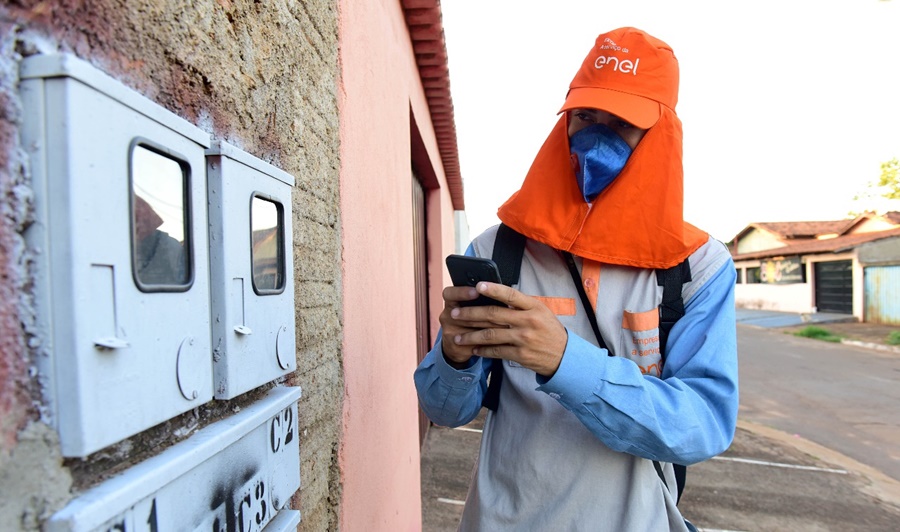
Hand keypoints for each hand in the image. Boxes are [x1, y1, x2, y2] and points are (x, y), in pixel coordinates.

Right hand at [439, 285, 507, 367]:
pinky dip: (490, 341)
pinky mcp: (456, 346)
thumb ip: (480, 299)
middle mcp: (447, 316)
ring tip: (509, 324)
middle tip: (503, 310)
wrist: (456, 345)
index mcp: (450, 302)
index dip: (463, 292)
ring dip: (492, 326)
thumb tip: (501, 293)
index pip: (450, 294)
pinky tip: (502, 339)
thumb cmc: (468, 319)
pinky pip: (475, 343)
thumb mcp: (468, 306)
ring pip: (473, 329)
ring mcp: (450, 332)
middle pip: (465, 313)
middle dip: (486, 312)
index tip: (476, 291)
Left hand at [445, 282, 567, 376]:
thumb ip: (521, 304)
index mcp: (533, 306)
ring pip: (490, 335)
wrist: (564, 356)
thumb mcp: (540, 311)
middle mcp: (528, 321)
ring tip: (457, 336)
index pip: (510, 295)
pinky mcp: (520, 355)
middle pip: (493, 315)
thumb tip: (496, 295)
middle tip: (455, 313)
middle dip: (470, 314)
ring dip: (470, 336)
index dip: (493, 289)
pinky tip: (473, 349)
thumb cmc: (549, 330)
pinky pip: (496, 351)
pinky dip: (482, 350)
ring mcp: (523, 339)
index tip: (477, 286)